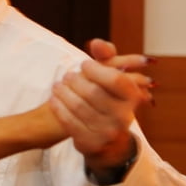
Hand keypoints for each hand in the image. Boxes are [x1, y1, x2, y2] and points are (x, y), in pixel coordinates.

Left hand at [49, 38, 154, 172]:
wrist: (109, 142)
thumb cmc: (108, 100)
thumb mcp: (112, 80)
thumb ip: (107, 57)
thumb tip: (96, 43)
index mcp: (132, 98)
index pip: (115, 79)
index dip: (97, 69)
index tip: (84, 65)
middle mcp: (123, 117)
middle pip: (93, 93)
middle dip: (75, 81)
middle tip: (67, 76)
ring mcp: (108, 132)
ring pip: (79, 107)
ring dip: (64, 93)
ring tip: (57, 86)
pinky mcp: (91, 143)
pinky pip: (70, 123)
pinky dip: (59, 109)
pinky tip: (54, 100)